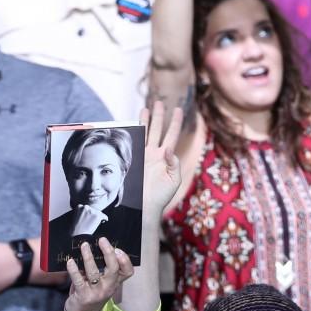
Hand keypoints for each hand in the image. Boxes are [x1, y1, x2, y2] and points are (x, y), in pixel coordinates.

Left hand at [62, 238, 132, 310]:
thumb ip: (100, 271)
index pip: (128, 271)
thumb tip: (94, 249)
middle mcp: (108, 288)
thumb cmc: (90, 297)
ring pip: (94, 272)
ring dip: (88, 257)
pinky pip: (79, 280)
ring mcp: (96, 293)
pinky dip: (74, 270)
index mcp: (114, 283)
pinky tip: (70, 262)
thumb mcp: (100, 285)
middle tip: (102, 240)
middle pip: (114, 268)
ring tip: (84, 246)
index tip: (118, 249)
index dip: (125, 259)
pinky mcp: (83, 296)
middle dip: (108, 252)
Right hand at [69, 205, 107, 234]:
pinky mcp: (97, 215)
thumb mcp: (75, 218)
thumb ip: (81, 214)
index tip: (88, 218)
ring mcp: (92, 211)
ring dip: (97, 218)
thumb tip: (88, 215)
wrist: (78, 237)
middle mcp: (86, 207)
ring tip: (94, 225)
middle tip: (91, 223)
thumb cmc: (75, 230)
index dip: (88, 214)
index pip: (87, 208)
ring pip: (98, 213)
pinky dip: (104, 219)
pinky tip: (102, 222)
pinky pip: (104, 216)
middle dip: (93, 215)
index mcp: (79, 206)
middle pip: (93, 210)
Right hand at [141, 101, 183, 217]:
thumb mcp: (174, 180)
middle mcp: (155, 154)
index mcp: (167, 157)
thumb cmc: (162, 197)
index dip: (175, 122)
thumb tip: (167, 148)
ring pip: (144, 134)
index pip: (172, 135)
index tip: (178, 109)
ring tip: (144, 108)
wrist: (146, 207)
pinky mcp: (134, 162)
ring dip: (145, 121)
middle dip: (159, 116)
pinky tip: (132, 125)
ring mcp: (143, 157)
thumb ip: (174, 163)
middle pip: (158, 130)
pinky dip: (133, 135)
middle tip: (159, 103)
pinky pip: (134, 145)